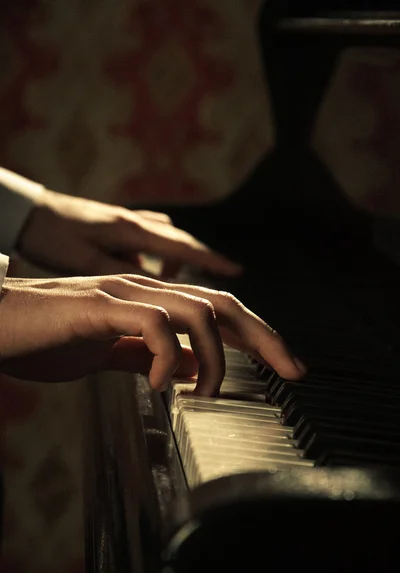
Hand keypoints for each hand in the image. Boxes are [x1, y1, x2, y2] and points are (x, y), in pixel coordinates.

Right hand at [0, 275, 305, 395]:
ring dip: (214, 357)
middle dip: (264, 337)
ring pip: (196, 312)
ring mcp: (122, 294)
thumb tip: (190, 368)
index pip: (218, 311)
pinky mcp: (98, 306)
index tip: (286, 365)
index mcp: (150, 301)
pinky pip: (152, 324)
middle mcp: (144, 290)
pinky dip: (165, 356)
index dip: (258, 335)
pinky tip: (158, 385)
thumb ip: (149, 356)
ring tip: (205, 392)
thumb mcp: (111, 353)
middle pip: (222, 304)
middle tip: (292, 370)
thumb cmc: (46, 339)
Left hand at [16, 190, 241, 277]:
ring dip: (175, 260)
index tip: (236, 271)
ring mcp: (124, 222)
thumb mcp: (86, 262)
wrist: (25, 211)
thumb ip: (124, 277)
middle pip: (180, 241)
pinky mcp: (113, 226)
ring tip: (173, 283)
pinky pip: (145, 239)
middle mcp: (134, 222)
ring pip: (164, 240)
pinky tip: (143, 271)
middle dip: (203, 260)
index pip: (183, 247)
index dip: (212, 261)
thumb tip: (160, 298)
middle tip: (222, 277)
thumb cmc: (50, 236)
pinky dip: (153, 255)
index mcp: (131, 231)